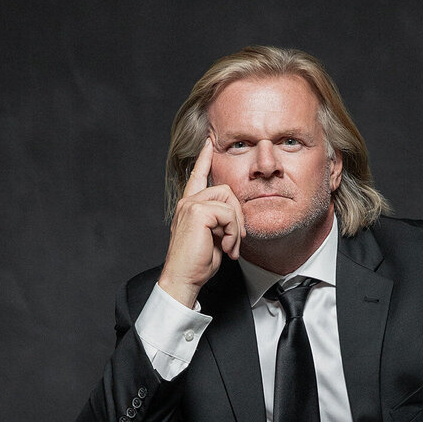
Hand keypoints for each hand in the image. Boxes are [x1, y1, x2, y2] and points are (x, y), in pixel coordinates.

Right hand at [158, 137, 245, 307]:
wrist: (183, 278)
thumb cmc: (197, 263)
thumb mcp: (213, 238)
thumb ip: (220, 222)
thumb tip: (236, 216)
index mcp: (189, 206)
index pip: (197, 176)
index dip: (204, 159)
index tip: (209, 143)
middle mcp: (187, 202)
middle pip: (226, 190)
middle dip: (238, 216)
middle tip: (237, 240)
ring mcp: (191, 205)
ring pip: (230, 202)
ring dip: (236, 227)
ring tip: (230, 247)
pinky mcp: (197, 211)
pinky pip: (228, 214)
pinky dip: (233, 233)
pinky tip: (226, 248)